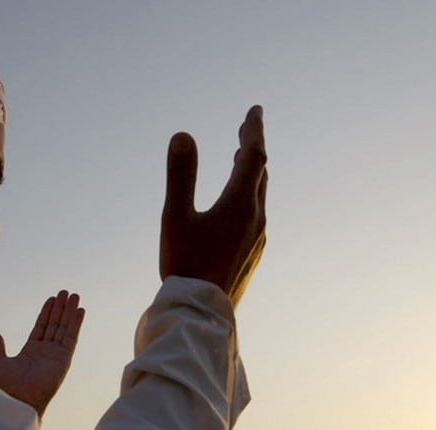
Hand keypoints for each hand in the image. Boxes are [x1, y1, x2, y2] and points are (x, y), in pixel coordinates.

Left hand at [0, 291, 84, 416]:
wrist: (19, 400)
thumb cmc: (7, 386)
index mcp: (31, 351)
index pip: (41, 327)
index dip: (47, 312)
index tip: (52, 299)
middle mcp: (46, 352)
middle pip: (55, 324)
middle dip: (60, 308)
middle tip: (66, 293)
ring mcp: (56, 355)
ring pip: (64, 328)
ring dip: (70, 312)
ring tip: (75, 296)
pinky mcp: (64, 359)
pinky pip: (71, 338)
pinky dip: (76, 324)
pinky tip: (80, 311)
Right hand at [160, 104, 267, 306]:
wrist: (201, 312)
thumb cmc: (185, 264)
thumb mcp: (175, 216)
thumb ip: (180, 175)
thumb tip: (183, 135)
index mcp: (239, 204)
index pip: (253, 156)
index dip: (254, 130)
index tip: (255, 110)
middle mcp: (256, 219)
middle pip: (260, 173)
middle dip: (252, 147)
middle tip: (246, 127)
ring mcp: (257, 239)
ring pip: (259, 196)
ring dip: (251, 172)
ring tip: (240, 158)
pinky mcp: (252, 255)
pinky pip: (256, 216)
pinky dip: (249, 196)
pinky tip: (238, 206)